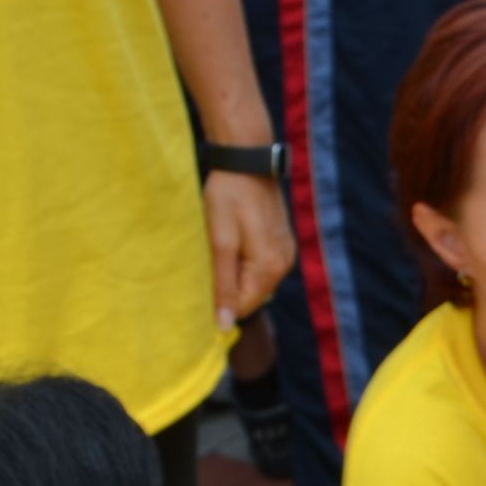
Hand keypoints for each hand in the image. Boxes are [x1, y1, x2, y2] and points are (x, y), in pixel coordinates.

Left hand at [202, 169, 293, 332]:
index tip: (199, 284)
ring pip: (255, 281)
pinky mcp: (282, 242)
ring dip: (235, 273)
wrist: (247, 160)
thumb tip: (224, 325)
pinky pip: (261, 266)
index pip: (243, 308)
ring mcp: (286, 254)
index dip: (220, 303)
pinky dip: (245, 261)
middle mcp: (284, 266)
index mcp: (269, 269)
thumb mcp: (220, 241)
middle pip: (250, 296)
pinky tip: (233, 240)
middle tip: (206, 260)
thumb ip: (223, 285)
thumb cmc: (228, 197)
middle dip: (228, 287)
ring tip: (219, 247)